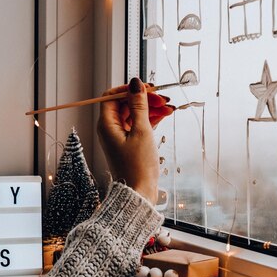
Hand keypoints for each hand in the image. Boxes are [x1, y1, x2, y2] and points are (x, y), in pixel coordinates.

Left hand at [97, 78, 173, 203]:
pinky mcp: (130, 143)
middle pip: (125, 104)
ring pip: (135, 113)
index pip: (112, 96)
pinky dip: (151, 119)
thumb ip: (139, 105)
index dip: (129, 89)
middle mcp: (110, 129)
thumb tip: (135, 84)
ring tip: (169, 107)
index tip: (146, 88)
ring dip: (151, 108)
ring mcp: (120, 136)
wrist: (139, 192)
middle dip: (144, 99)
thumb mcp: (141, 131)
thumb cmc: (137, 166)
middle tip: (162, 98)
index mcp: (106, 124)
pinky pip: (139, 124)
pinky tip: (165, 115)